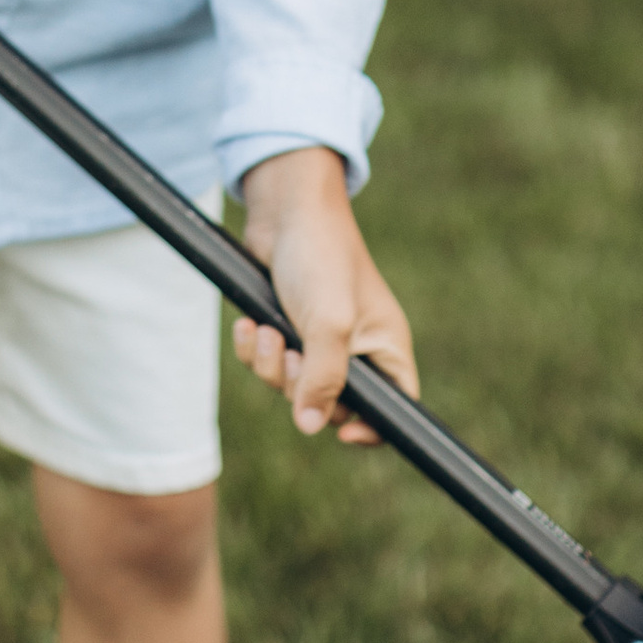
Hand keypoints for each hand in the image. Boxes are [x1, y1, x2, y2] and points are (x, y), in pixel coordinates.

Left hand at [232, 147, 417, 442]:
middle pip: (328, 405)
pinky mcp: (287, 327)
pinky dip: (254, 348)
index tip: (342, 431)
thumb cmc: (322, 257)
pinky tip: (249, 323)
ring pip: (290, 386)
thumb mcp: (329, 322)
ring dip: (270, 364)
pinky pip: (266, 362)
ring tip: (266, 330)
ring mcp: (318, 340)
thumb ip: (323, 378)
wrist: (285, 210)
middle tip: (290, 352)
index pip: (392, 410)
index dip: (371, 429)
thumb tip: (310, 426)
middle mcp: (356, 350)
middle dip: (298, 386)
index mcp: (384, 350)